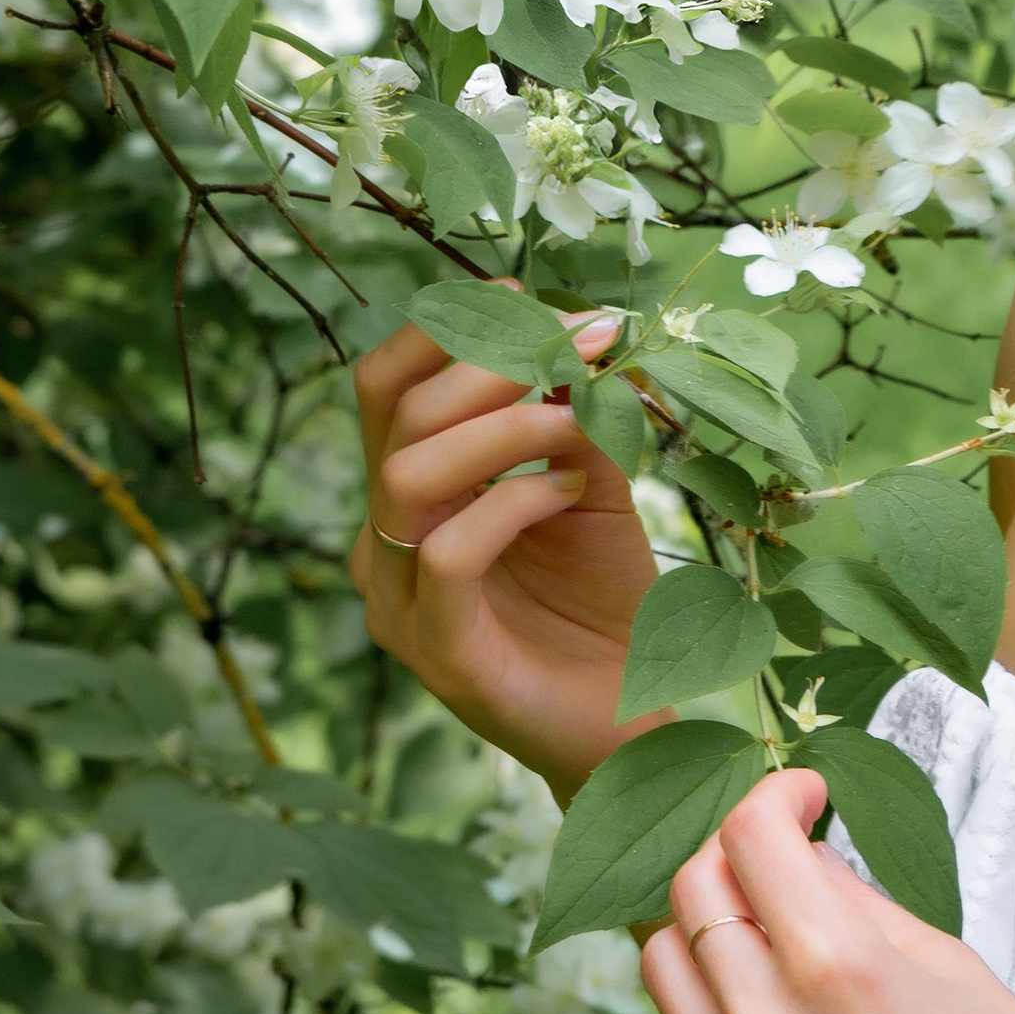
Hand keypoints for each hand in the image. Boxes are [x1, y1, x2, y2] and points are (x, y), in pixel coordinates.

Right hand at [351, 298, 660, 797]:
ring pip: (407, 475)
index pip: (384, 384)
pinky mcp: (437, 653)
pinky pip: (447, 553)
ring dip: (505, 423)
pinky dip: (515, 502)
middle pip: (396, 414)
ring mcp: (399, 602)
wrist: (630, 719)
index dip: (444, 326)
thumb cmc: (603, 599)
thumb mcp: (590, 481)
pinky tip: (572, 494)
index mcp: (409, 494)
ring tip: (577, 420)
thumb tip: (573, 332)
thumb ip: (570, 415)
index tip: (527, 295)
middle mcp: (384, 542)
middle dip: (491, 359)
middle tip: (580, 343)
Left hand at [643, 771, 1014, 1013]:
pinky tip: (762, 1006)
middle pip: (693, 891)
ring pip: (664, 966)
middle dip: (738, 851)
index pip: (751, 837)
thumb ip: (853, 900)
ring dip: (709, 927)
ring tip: (768, 930)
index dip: (779, 794)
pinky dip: (704, 1008)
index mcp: (836, 969)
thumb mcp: (946, 958)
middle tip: (786, 855)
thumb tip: (800, 853)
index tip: (808, 796)